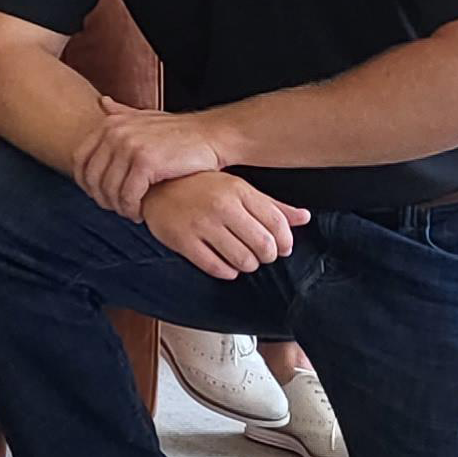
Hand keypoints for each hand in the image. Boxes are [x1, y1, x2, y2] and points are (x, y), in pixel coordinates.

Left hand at [75, 101, 231, 220]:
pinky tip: (141, 214)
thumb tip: (101, 102)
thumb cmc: (179, 131)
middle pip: (92, 176)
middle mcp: (114, 132)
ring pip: (110, 188)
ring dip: (118, 207)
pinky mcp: (146, 162)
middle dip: (101, 198)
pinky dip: (132, 208)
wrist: (212, 135)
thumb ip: (122, 112)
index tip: (99, 196)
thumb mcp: (146, 116)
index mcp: (109, 124)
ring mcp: (129, 146)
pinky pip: (128, 194)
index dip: (85, 182)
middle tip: (115, 209)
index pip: (80, 159)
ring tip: (129, 213)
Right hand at [140, 171, 309, 280]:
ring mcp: (200, 224)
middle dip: (266, 256)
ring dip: (247, 265)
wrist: (153, 185)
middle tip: (259, 254)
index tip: (280, 247)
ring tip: (240, 258)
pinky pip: (216, 268)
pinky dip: (226, 271)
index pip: (278, 225)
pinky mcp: (182, 240)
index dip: (284, 242)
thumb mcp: (236, 187)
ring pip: (243, 261)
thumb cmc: (198, 186)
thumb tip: (304, 218)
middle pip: (264, 246)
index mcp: (238, 190)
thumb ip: (271, 205)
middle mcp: (221, 205)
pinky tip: (223, 263)